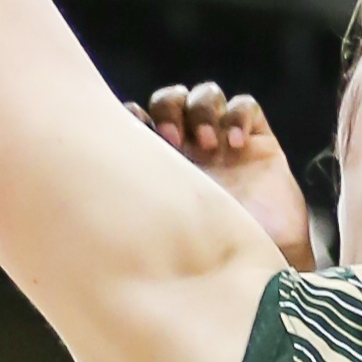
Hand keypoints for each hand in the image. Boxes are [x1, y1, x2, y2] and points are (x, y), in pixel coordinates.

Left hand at [132, 82, 317, 270]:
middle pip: (169, 100)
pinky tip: (237, 145)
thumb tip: (98, 198)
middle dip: (168, 109)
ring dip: (202, 110)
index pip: (137, 119)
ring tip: (208, 144)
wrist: (262, 266)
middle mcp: (188, 146)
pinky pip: (246, 106)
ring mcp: (223, 140)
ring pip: (206, 95)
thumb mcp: (166, 224)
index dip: (133, 116)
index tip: (133, 132)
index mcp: (159, 160)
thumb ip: (139, 203)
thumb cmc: (209, 254)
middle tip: (170, 137)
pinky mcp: (257, 140)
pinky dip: (238, 117)